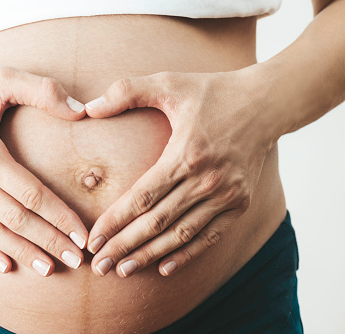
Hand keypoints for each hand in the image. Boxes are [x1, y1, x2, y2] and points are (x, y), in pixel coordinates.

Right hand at [0, 65, 88, 275]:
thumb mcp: (0, 79)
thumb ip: (43, 91)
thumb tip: (81, 110)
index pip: (33, 196)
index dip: (60, 218)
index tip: (81, 235)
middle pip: (16, 220)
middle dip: (49, 241)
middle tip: (75, 258)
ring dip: (22, 252)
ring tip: (48, 267)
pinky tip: (5, 266)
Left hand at [84, 70, 276, 276]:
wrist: (266, 104)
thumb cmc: (213, 92)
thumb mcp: (169, 82)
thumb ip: (127, 92)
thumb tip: (88, 109)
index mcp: (185, 154)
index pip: (142, 197)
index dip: (115, 222)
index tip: (92, 240)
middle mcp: (207, 180)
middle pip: (157, 222)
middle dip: (124, 246)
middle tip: (98, 265)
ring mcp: (226, 195)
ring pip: (181, 235)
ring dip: (150, 255)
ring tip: (122, 270)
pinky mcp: (240, 203)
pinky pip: (210, 236)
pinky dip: (187, 254)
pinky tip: (164, 268)